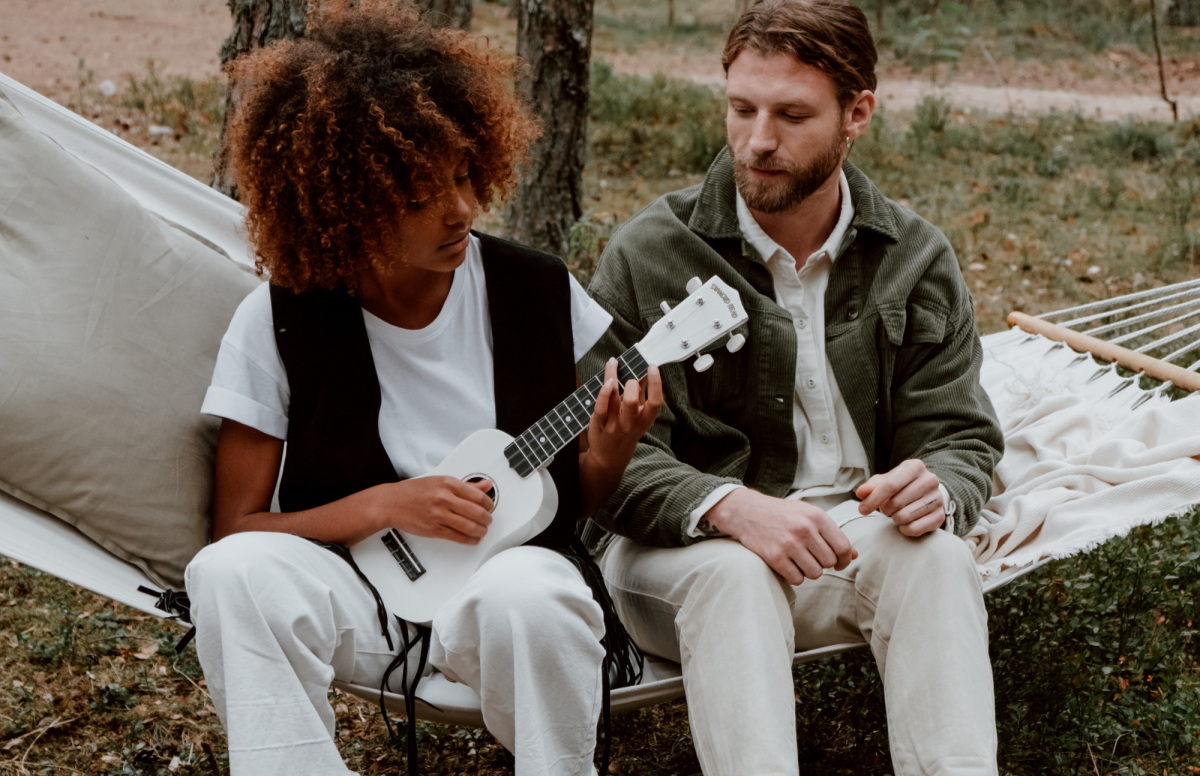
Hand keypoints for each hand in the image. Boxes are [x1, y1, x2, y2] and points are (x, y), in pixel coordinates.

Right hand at [373, 476, 493, 544]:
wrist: (391, 503)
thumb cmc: (414, 491)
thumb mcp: (440, 481)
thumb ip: (465, 485)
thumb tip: (485, 485)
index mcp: (448, 483)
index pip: (478, 495)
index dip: (489, 503)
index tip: (490, 506)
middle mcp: (444, 498)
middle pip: (476, 512)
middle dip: (487, 518)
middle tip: (488, 520)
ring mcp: (439, 515)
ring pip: (469, 526)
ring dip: (481, 531)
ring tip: (483, 530)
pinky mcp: (434, 529)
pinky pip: (458, 537)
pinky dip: (469, 540)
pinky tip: (473, 538)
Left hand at [584, 359, 662, 471]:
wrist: (610, 456)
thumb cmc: (627, 430)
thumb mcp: (639, 415)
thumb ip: (642, 394)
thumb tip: (643, 371)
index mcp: (645, 420)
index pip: (656, 403)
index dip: (656, 383)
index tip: (652, 366)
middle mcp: (630, 423)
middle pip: (632, 401)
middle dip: (631, 384)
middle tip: (629, 378)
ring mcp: (613, 425)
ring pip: (613, 398)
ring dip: (612, 376)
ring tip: (613, 363)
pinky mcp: (598, 424)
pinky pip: (600, 407)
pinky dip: (603, 392)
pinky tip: (606, 380)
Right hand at [706, 489, 856, 585]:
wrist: (746, 511)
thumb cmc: (780, 513)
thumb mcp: (808, 514)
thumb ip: (831, 533)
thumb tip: (853, 555)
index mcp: (817, 517)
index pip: (843, 547)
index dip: (844, 560)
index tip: (839, 563)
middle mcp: (805, 529)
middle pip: (829, 562)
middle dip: (823, 564)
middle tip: (811, 557)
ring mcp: (789, 544)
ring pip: (815, 573)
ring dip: (809, 571)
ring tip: (799, 560)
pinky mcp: (775, 557)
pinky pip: (797, 579)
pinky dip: (794, 576)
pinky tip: (788, 564)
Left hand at [855, 459, 943, 536]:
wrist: (926, 494)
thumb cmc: (901, 486)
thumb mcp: (885, 481)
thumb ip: (871, 486)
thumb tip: (861, 493)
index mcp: (915, 467)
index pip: (891, 485)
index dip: (874, 499)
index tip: (862, 510)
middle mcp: (930, 480)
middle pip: (896, 502)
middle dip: (885, 509)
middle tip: (886, 509)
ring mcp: (938, 498)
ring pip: (905, 517)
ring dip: (895, 519)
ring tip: (897, 513)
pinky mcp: (940, 516)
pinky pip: (914, 529)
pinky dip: (904, 529)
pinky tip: (905, 523)